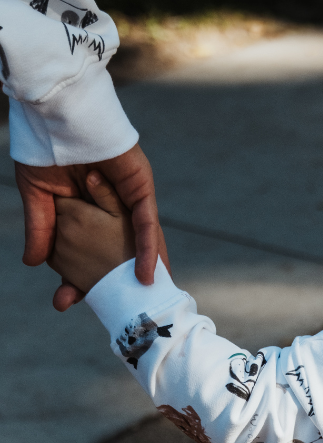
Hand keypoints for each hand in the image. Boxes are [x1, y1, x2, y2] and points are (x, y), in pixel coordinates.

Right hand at [15, 144, 167, 308]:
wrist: (56, 110)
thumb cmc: (45, 144)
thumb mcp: (38, 194)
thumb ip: (42, 229)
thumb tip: (34, 263)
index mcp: (89, 209)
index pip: (89, 250)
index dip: (79, 276)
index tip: (67, 301)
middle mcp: (113, 207)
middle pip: (118, 252)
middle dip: (114, 282)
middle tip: (114, 312)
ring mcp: (129, 198)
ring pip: (140, 242)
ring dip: (143, 272)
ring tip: (146, 302)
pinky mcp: (141, 188)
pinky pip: (147, 223)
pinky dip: (148, 250)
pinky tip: (148, 274)